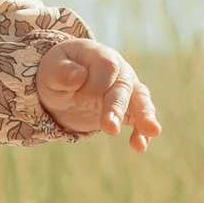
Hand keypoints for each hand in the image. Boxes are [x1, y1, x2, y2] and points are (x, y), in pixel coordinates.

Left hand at [36, 37, 158, 148]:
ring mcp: (128, 89)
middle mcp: (120, 70)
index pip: (106, 68)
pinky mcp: (129, 108)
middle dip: (117, 107)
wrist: (66, 81)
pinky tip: (140, 146)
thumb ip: (62, 72)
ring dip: (144, 116)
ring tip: (151, 132)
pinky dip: (141, 132)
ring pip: (140, 100)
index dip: (94, 85)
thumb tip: (79, 76)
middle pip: (124, 86)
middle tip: (110, 128)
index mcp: (101, 56)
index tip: (77, 95)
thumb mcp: (52, 70)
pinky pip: (139, 119)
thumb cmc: (59, 72)